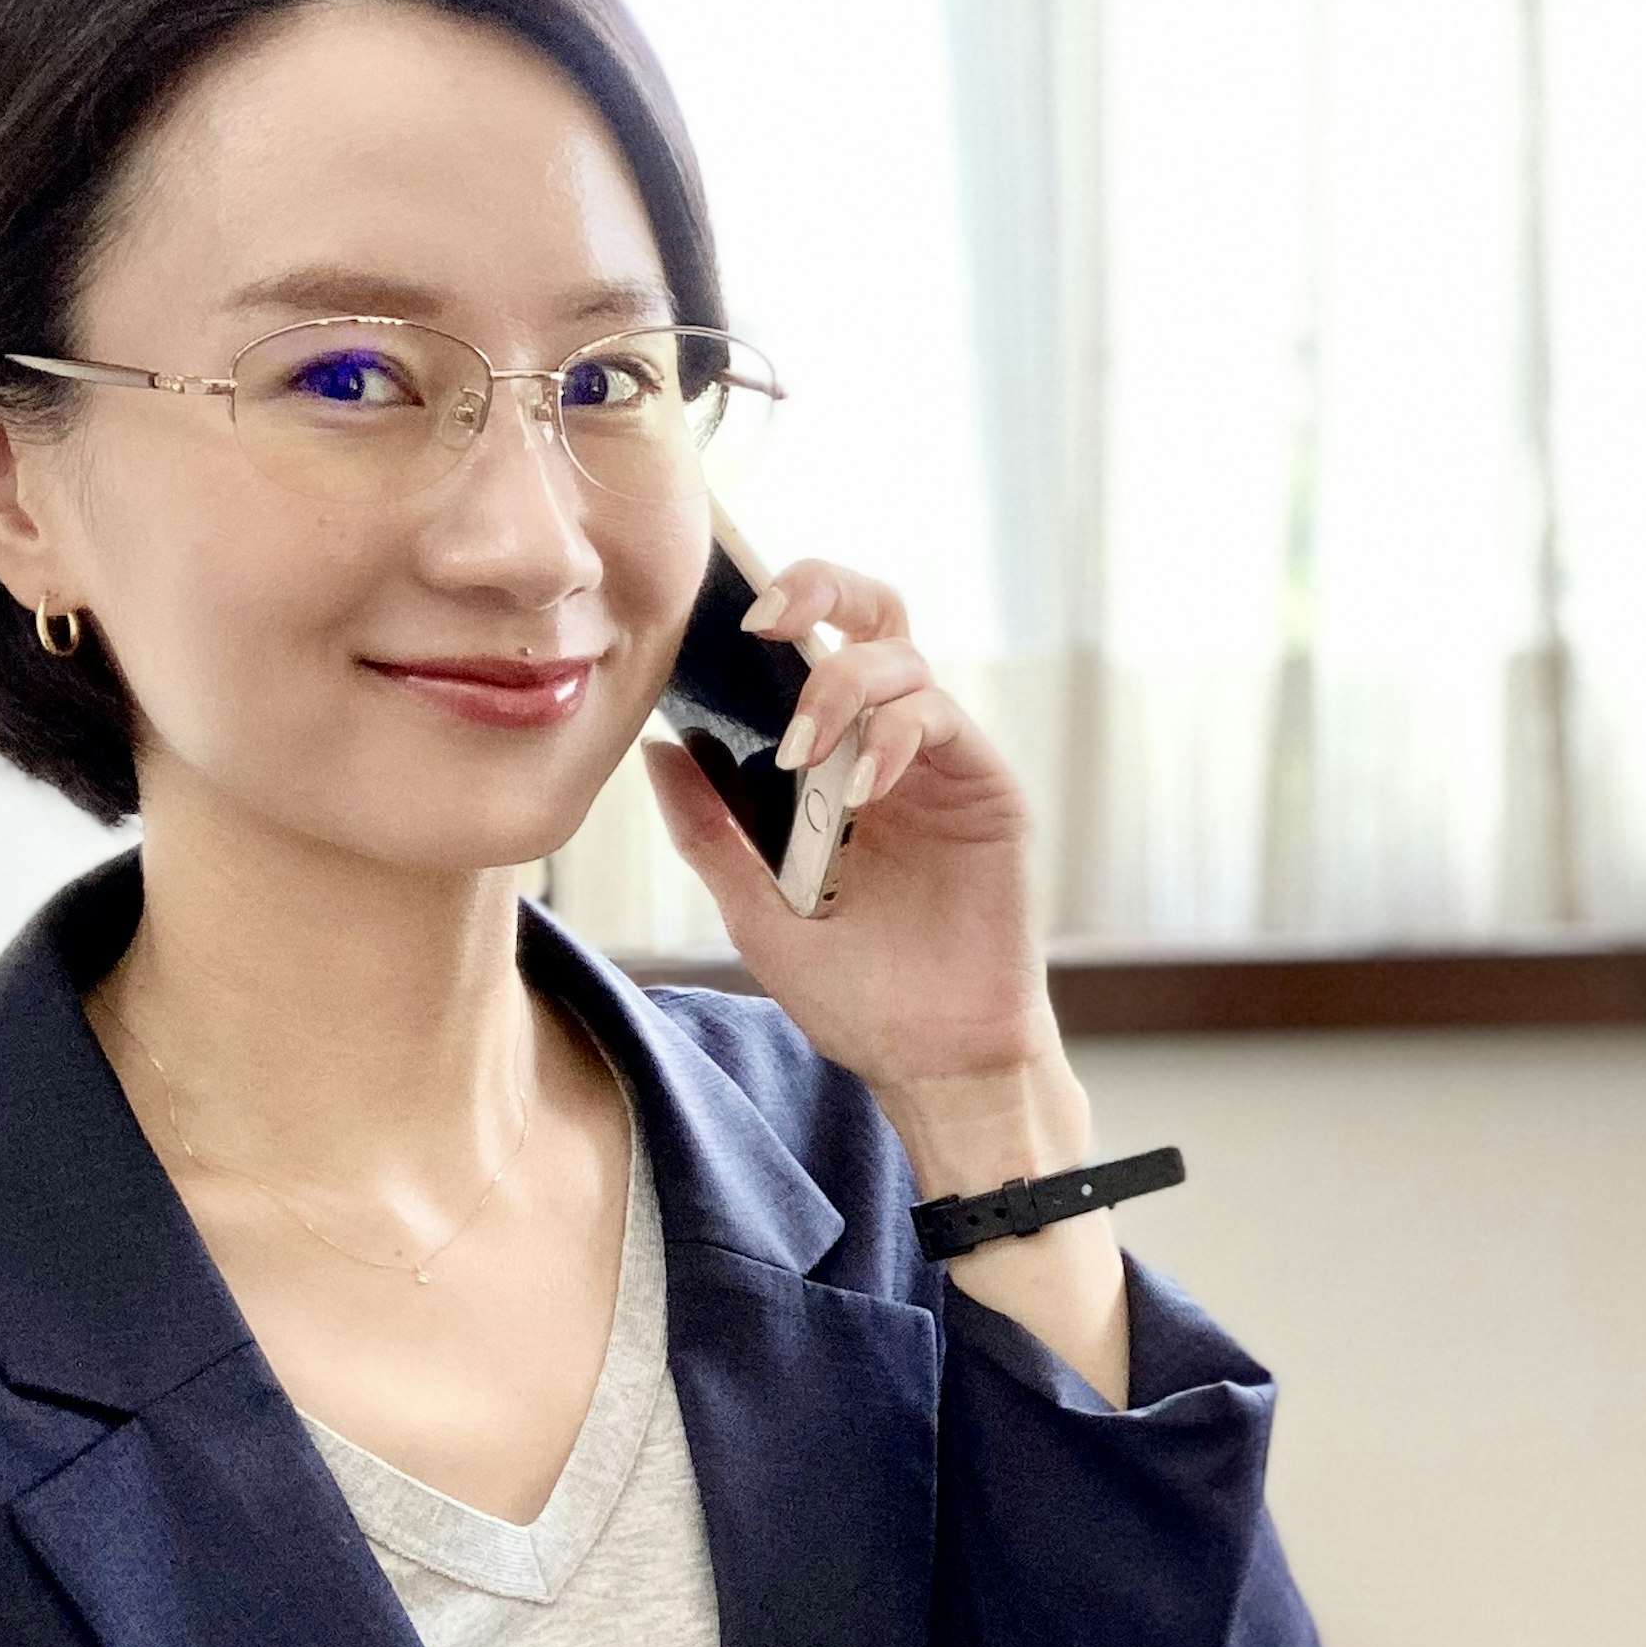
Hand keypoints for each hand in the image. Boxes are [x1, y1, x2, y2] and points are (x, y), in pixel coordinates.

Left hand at [638, 557, 1055, 1116]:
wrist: (931, 1060)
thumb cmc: (856, 994)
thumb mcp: (757, 910)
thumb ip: (710, 832)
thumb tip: (656, 748)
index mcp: (837, 764)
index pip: (811, 648)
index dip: (774, 608)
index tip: (716, 616)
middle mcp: (893, 748)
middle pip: (872, 615)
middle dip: (820, 586)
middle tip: (764, 620)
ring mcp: (943, 765)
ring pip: (903, 659)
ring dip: (842, 688)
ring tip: (802, 757)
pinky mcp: (989, 791)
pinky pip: (943, 721)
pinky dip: (894, 738)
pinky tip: (861, 793)